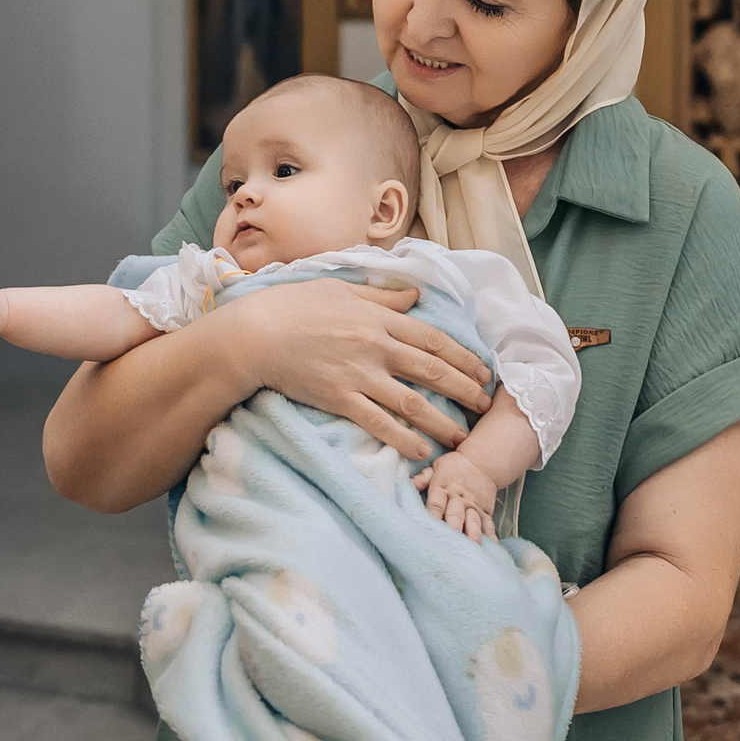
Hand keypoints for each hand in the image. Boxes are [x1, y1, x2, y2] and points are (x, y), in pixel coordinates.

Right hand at [219, 277, 494, 459]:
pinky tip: (421, 451)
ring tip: (461, 438)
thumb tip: (415, 296)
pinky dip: (402, 439)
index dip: (463, 357)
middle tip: (485, 406)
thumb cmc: (292, 306)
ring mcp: (357, 375)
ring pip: (411, 402)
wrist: (254, 334)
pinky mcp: (338, 398)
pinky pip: (378, 423)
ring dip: (441, 421)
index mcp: (377, 317)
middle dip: (464, 390)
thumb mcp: (340, 289)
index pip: (432, 339)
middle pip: (431, 371)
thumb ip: (381, 296)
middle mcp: (374, 346)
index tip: (484, 372)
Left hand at [414, 449, 499, 541]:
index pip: (436, 505)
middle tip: (449, 547)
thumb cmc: (454, 467)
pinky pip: (488, 526)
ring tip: (470, 551)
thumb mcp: (436, 467)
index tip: (428, 531)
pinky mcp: (486, 512)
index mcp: (443, 488)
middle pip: (455, 516)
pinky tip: (491, 550)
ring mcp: (474, 507)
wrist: (483, 462)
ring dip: (471, 537)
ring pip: (473, 523)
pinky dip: (490, 538)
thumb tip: (408, 484)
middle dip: (452, 531)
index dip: (432, 517)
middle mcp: (459, 499)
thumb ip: (422, 478)